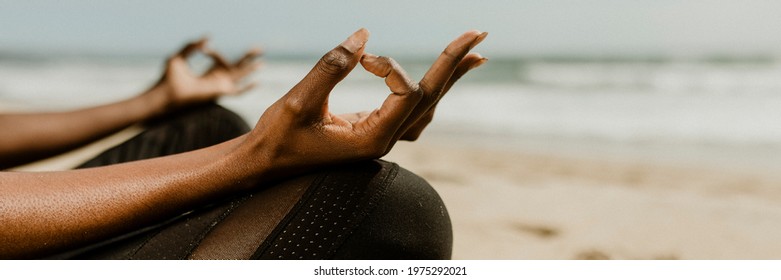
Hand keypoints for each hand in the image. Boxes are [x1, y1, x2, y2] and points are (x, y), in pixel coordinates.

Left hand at [151, 38, 261, 109]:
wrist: (167, 92)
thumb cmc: (169, 77)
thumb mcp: (180, 56)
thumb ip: (191, 45)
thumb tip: (207, 38)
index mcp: (209, 72)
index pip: (220, 58)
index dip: (214, 53)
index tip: (203, 49)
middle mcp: (217, 80)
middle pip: (238, 66)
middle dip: (248, 57)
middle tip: (260, 48)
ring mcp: (220, 86)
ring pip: (241, 76)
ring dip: (251, 68)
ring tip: (262, 62)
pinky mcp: (219, 92)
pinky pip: (237, 92)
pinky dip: (247, 88)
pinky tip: (257, 82)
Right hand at [235, 28, 485, 178]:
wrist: (262, 165)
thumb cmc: (277, 138)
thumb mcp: (299, 102)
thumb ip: (332, 66)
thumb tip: (364, 34)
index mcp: (372, 140)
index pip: (407, 94)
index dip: (391, 67)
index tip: (363, 57)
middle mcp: (384, 140)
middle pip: (430, 98)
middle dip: (453, 63)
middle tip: (478, 34)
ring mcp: (380, 138)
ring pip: (426, 105)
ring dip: (448, 77)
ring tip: (473, 52)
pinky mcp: (372, 131)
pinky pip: (411, 110)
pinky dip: (428, 90)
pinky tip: (439, 78)